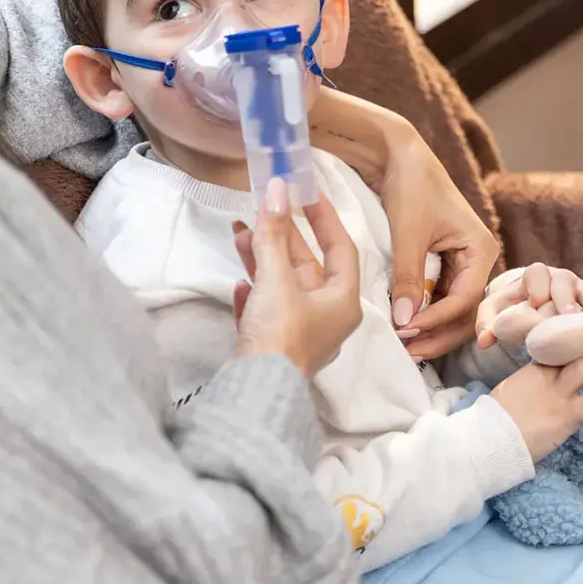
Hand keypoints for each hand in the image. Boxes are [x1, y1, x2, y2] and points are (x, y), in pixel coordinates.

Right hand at [230, 178, 362, 376]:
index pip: (341, 247)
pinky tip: (239, 284)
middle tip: (263, 207)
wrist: (253, 394)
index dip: (323, 217)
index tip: (305, 192)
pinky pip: (267, 310)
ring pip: (283, 284)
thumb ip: (274, 233)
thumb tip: (276, 189)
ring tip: (240, 233)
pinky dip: (254, 293)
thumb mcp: (277, 279)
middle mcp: (328, 316)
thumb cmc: (279, 334)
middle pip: (307, 265)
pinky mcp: (274, 346)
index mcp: (343, 301)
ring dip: (262, 258)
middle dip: (282, 236)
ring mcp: (300, 333)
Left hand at [308, 89, 497, 359]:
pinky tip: (406, 325)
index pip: (465, 300)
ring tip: (405, 344)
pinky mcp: (444, 262)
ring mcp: (462, 262)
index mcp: (481, 249)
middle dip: (439, 333)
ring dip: (432, 327)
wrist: (397, 156)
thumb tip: (405, 322)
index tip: (406, 331)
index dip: (437, 320)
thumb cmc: (410, 186)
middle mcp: (478, 258)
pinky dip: (426, 312)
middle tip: (408, 351)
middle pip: (466, 312)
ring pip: (454, 308)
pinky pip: (441, 297)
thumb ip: (408, 278)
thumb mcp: (408, 233)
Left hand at [475, 264, 582, 349]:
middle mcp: (560, 280)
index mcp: (534, 278)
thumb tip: (485, 341)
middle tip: (567, 316)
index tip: (535, 304)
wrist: (526, 312)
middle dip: (567, 297)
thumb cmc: (510, 312)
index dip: (537, 286)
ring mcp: (581, 290)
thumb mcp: (495, 316)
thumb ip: (487, 325)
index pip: (537, 273)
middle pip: (567, 280)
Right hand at [491, 350, 582, 461]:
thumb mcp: (512, 390)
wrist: (489, 439)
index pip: (563, 347)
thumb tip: (543, 385)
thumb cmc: (497, 419)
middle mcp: (546, 375)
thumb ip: (531, 382)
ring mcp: (555, 393)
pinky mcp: (563, 415)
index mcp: (533, 367)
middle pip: (580, 351)